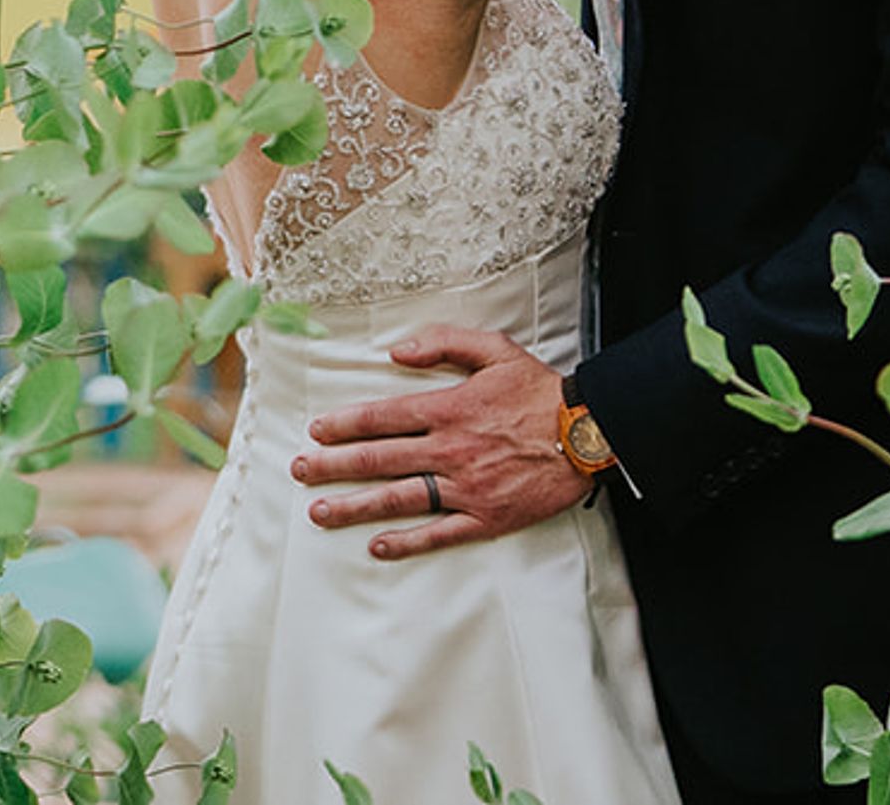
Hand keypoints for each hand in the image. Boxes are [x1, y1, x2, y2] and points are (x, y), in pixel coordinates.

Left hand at [290, 324, 592, 559]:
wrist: (589, 433)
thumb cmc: (540, 390)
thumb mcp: (494, 348)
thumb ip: (443, 342)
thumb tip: (395, 351)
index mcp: (447, 409)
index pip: (381, 418)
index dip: (343, 425)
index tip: (315, 431)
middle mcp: (449, 450)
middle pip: (378, 460)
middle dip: (333, 466)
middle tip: (299, 471)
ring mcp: (466, 488)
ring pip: (399, 500)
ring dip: (355, 506)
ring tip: (320, 512)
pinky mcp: (486, 518)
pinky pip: (439, 534)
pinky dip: (406, 542)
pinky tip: (377, 546)